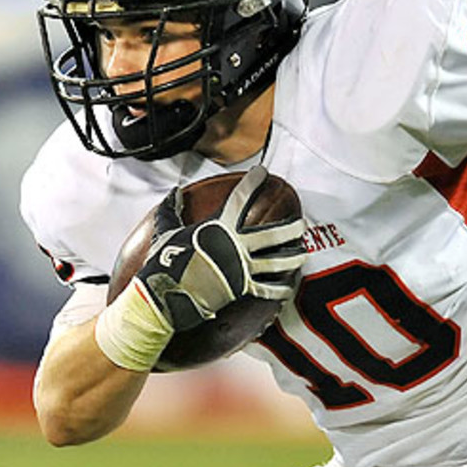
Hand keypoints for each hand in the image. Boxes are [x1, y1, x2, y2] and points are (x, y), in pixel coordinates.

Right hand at [138, 166, 306, 329]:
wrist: (164, 294)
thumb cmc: (163, 263)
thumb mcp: (166, 231)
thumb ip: (170, 210)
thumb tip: (172, 193)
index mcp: (219, 227)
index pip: (241, 197)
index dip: (254, 182)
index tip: (263, 172)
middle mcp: (236, 246)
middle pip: (273, 234)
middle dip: (291, 228)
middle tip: (301, 224)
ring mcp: (242, 268)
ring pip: (277, 262)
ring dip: (293, 257)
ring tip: (303, 252)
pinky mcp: (242, 290)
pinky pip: (267, 290)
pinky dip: (280, 289)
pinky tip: (288, 287)